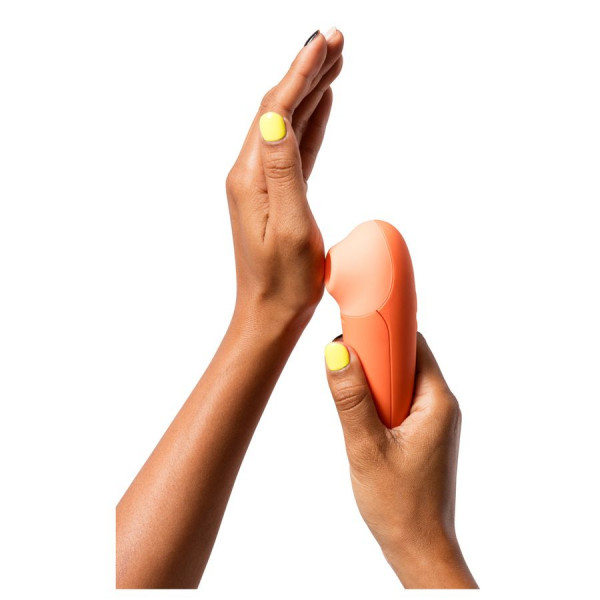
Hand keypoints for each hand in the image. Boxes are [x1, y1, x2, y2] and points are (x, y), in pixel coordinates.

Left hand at [226, 28, 342, 330]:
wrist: (270, 312)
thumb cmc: (284, 280)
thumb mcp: (288, 226)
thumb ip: (283, 169)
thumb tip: (276, 116)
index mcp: (252, 176)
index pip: (276, 110)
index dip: (301, 73)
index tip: (324, 42)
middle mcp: (252, 173)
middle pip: (280, 109)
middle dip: (307, 71)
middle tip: (335, 39)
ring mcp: (263, 182)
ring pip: (289, 124)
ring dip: (310, 91)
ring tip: (333, 61)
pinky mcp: (277, 193)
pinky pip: (296, 148)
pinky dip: (311, 122)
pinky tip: (321, 106)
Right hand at [324, 333, 477, 588]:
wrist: (419, 549)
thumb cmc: (399, 505)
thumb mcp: (367, 448)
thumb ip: (351, 399)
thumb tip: (336, 352)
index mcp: (437, 401)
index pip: (415, 344)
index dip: (385, 329)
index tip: (354, 324)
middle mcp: (440, 405)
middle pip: (406, 358)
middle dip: (373, 354)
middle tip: (342, 358)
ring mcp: (432, 420)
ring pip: (399, 380)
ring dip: (372, 379)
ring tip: (347, 389)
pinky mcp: (421, 433)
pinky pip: (398, 400)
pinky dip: (377, 398)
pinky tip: (358, 412)